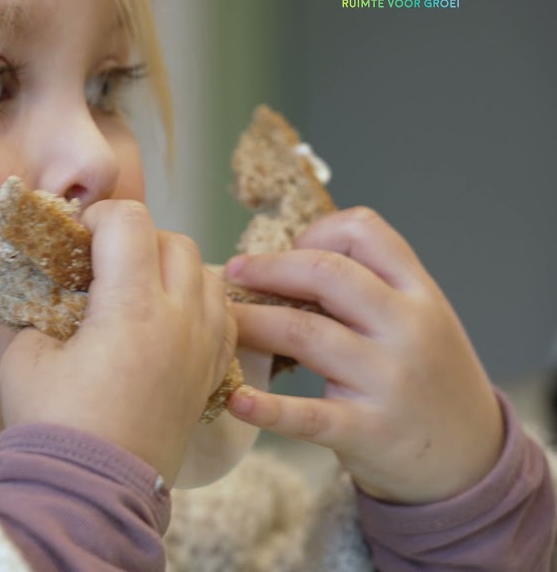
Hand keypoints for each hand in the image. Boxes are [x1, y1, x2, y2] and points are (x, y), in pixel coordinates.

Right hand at [0, 199, 237, 486]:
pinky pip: (224, 318)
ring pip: (209, 275)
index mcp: (132, 307)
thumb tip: (55, 293)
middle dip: (137, 238)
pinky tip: (167, 321)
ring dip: (174, 268)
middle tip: (104, 261)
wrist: (91, 491)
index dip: (97, 217)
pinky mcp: (210, 376)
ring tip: (139, 288)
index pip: (130, 220)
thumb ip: (45, 310)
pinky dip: (199, 305)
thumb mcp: (25, 354)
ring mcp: (203, 349)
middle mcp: (179, 320)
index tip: (77, 239)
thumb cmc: (53, 424)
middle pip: (176, 240)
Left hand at [223, 206, 502, 503]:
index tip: (290, 249)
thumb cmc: (428, 377)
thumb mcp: (420, 320)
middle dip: (269, 269)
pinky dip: (267, 408)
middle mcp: (408, 329)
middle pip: (327, 274)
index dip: (317, 233)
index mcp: (419, 294)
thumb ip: (371, 287)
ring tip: (222, 323)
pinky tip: (237, 399)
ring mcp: (389, 381)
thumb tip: (288, 259)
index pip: (365, 233)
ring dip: (252, 323)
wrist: (470, 459)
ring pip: (305, 334)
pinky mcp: (367, 432)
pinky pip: (308, 415)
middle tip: (232, 275)